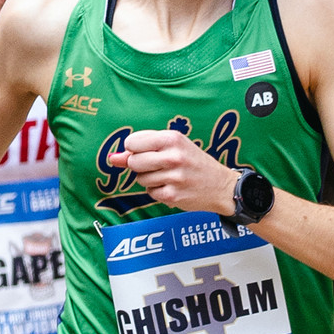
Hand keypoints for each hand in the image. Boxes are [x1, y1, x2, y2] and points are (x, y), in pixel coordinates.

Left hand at [108, 130, 238, 214]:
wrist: (221, 186)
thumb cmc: (194, 162)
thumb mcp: (173, 147)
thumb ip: (142, 148)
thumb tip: (112, 158)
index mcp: (172, 138)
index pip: (132, 142)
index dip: (134, 149)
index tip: (146, 152)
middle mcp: (173, 156)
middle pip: (133, 161)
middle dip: (140, 166)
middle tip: (158, 166)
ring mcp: (173, 177)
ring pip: (140, 179)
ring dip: (149, 180)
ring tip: (168, 176)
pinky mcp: (173, 195)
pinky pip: (150, 193)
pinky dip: (157, 192)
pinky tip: (171, 187)